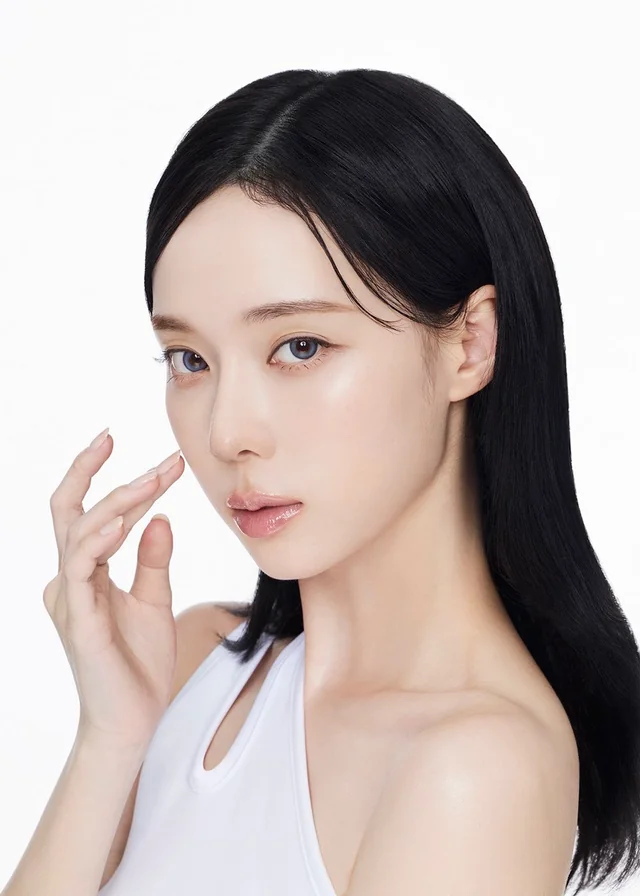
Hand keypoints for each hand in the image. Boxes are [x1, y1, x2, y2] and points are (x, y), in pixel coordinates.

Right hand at [43, 430, 184, 751]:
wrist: (134, 722)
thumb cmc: (139, 665)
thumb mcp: (155, 601)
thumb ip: (153, 560)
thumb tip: (159, 516)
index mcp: (85, 574)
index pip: (97, 515)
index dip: (128, 485)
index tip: (165, 461)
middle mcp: (69, 581)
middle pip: (68, 511)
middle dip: (89, 470)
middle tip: (114, 436)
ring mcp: (70, 599)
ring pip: (78, 532)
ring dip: (117, 501)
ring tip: (152, 477)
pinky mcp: (79, 620)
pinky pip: (81, 570)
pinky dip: (101, 540)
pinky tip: (125, 520)